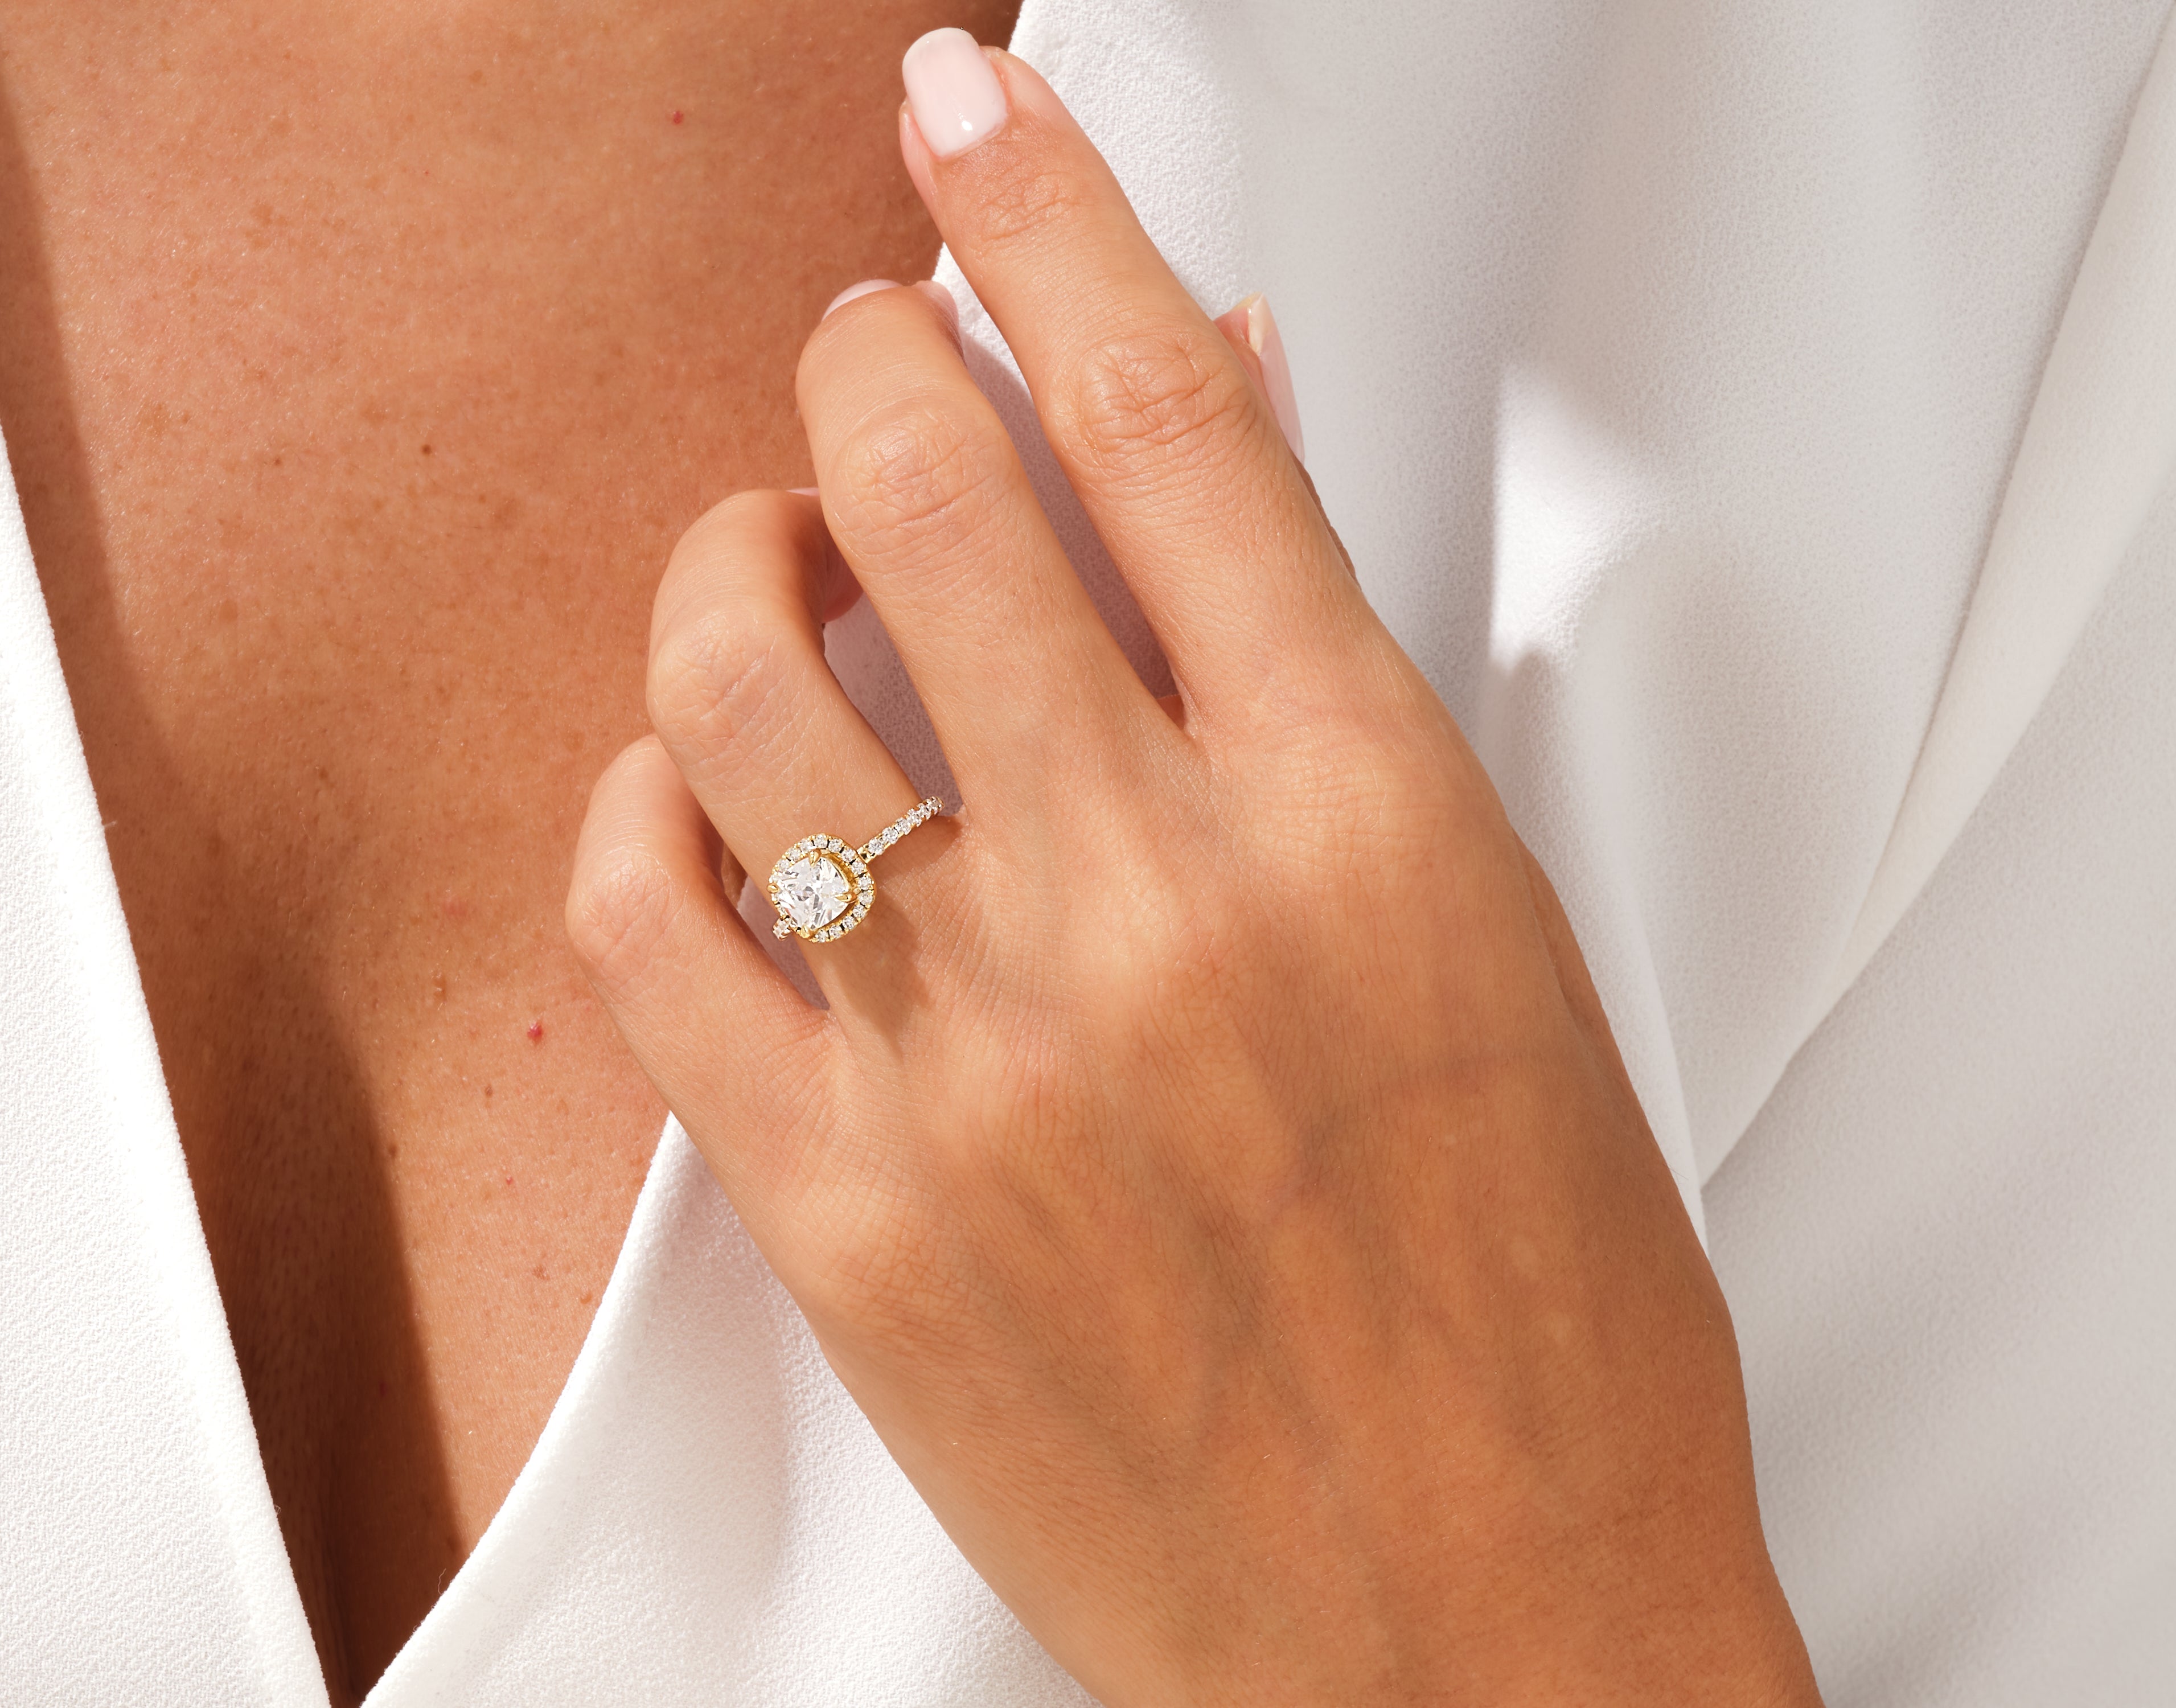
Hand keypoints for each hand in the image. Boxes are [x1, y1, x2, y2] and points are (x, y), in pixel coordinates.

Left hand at [568, 30, 1819, 1706]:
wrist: (1481, 1627)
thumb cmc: (1540, 1314)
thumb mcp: (1494, 944)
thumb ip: (1328, 687)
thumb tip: (1215, 464)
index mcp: (1358, 816)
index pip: (1163, 406)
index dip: (1044, 211)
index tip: (971, 113)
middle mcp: (1152, 902)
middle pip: (918, 478)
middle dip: (871, 353)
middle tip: (875, 351)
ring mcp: (975, 1052)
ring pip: (735, 669)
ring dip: (728, 550)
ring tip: (761, 552)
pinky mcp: (841, 1204)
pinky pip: (639, 916)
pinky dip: (632, 798)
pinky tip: (684, 780)